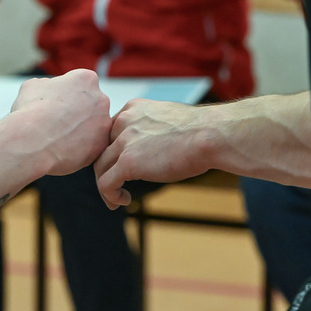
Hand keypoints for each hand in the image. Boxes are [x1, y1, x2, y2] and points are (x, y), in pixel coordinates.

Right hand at [11, 70, 112, 176]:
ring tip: (59, 140)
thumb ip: (47, 85)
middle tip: (58, 125)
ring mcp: (104, 123)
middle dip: (78, 115)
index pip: (82, 86)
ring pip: (94, 128)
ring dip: (80, 132)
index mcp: (86, 79)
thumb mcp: (32, 86)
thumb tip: (48, 87)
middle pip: (92, 107)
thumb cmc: (30, 112)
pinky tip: (64, 151)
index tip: (55, 107)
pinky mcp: (102, 145)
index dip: (67, 97)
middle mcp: (101, 99)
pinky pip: (92, 147)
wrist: (32, 142)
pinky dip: (81, 150)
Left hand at [96, 100, 213, 208]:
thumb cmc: (199, 132)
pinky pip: (106, 183)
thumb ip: (150, 131)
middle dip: (105, 170)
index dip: (111, 154)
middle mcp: (123, 121)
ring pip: (100, 168)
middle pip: (101, 150)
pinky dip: (110, 196)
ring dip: (105, 186)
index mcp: (132, 110)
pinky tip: (123, 201)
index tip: (120, 169)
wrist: (211, 136)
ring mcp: (124, 141)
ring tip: (116, 199)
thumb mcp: (166, 122)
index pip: (109, 133)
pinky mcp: (128, 162)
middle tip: (114, 187)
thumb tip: (146, 152)